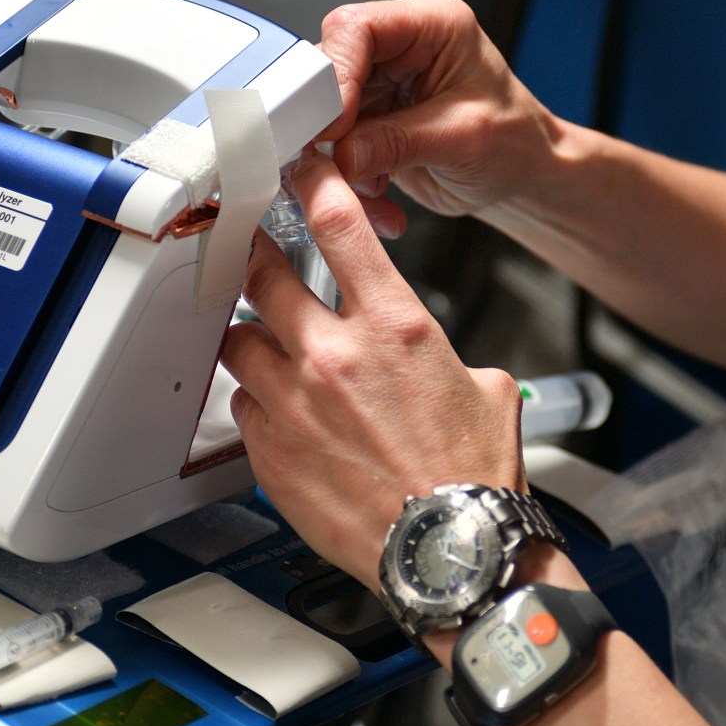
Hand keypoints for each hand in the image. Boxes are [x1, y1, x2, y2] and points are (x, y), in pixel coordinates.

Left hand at [220, 149, 525, 584]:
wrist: (451, 553)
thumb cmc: (473, 480)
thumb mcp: (485, 388)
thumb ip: (442, 355)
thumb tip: (432, 360)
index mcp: (396, 326)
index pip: (339, 227)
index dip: (314, 186)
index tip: (301, 171)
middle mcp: (336, 356)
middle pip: (265, 275)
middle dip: (259, 259)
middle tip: (260, 257)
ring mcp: (295, 404)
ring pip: (240, 342)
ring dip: (255, 339)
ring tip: (273, 350)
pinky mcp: (270, 452)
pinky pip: (243, 407)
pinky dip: (258, 402)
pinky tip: (283, 414)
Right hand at [317, 0, 562, 238]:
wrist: (523, 176)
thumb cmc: (516, 143)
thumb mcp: (463, 139)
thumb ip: (398, 142)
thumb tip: (341, 154)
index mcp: (432, 24)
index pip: (358, 28)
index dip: (335, 73)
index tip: (332, 123)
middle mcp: (400, 45)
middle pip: (329, 66)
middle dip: (328, 122)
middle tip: (333, 161)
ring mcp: (380, 82)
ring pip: (321, 110)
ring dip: (335, 157)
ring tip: (371, 187)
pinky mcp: (368, 118)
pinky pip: (332, 143)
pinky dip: (344, 175)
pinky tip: (376, 192)